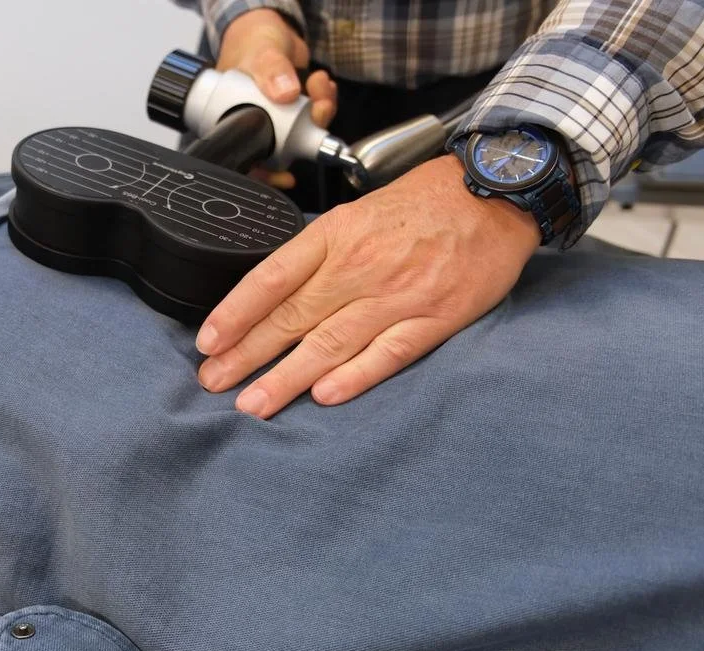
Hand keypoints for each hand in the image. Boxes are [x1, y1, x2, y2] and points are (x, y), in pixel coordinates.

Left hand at [195, 154, 540, 417]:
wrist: (496, 193)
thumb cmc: (422, 204)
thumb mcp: (357, 213)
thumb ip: (318, 254)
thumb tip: (273, 295)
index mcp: (335, 235)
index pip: (271, 278)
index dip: (234, 312)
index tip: (208, 341)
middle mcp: (359, 266)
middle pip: (291, 317)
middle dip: (245, 354)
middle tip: (213, 382)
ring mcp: (396, 294)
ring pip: (329, 342)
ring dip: (286, 378)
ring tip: (253, 404)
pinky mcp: (433, 318)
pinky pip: (387, 352)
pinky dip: (355, 376)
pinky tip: (324, 396)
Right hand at [217, 8, 337, 188]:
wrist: (268, 26)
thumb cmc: (250, 41)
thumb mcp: (258, 53)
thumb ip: (271, 70)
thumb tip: (284, 93)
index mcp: (234, 121)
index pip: (247, 159)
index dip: (266, 174)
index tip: (286, 177)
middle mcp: (255, 123)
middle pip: (282, 150)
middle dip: (306, 135)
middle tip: (317, 111)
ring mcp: (277, 117)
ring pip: (303, 132)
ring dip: (320, 112)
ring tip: (318, 86)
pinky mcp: (295, 107)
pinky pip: (314, 114)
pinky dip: (324, 99)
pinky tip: (319, 82)